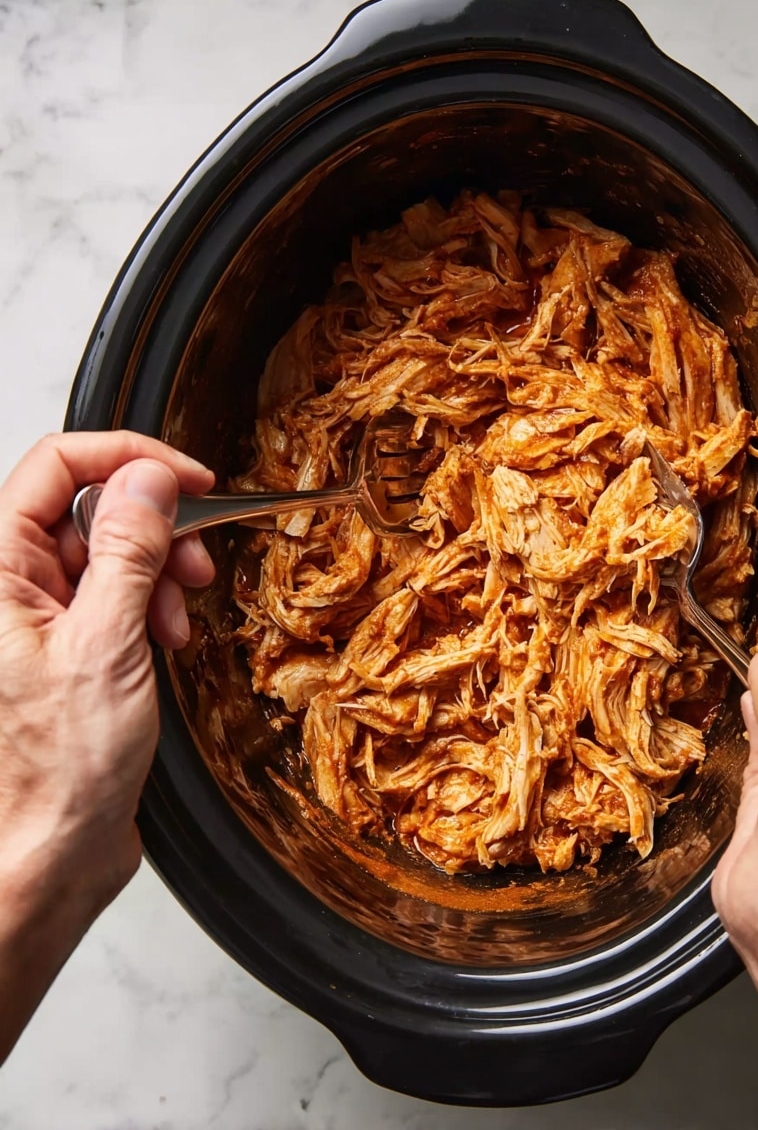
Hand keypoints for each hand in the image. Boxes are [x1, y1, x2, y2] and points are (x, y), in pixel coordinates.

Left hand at [0, 432, 213, 1061]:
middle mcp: (13, 586)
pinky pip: (119, 592)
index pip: (56, 466)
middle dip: (153, 525)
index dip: (127, 458)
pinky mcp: (73, 640)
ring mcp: (42, 613)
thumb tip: (147, 480)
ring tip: (178, 617)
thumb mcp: (105, 646)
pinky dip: (154, 605)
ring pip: (111, 549)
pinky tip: (167, 639)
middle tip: (195, 558)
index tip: (187, 477)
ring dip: (159, 571)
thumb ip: (126, 553)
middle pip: (89, 506)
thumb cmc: (57, 769)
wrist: (54, 845)